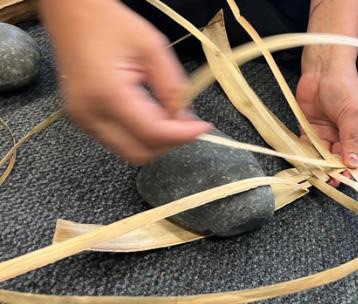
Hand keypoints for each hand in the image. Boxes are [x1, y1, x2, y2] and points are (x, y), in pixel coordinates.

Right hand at [41, 0, 211, 164]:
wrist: (71, 14)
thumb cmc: (110, 23)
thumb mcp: (152, 47)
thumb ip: (172, 86)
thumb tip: (184, 118)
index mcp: (107, 93)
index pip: (152, 133)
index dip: (182, 135)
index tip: (203, 127)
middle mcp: (90, 114)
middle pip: (139, 153)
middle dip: (168, 143)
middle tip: (186, 124)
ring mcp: (82, 120)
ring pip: (128, 151)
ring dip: (153, 141)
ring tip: (168, 116)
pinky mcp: (81, 119)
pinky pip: (117, 140)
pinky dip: (138, 135)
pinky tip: (150, 114)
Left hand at [296, 53, 357, 186]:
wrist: (323, 68)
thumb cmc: (344, 86)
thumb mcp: (352, 114)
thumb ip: (350, 139)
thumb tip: (352, 163)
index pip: (357, 156)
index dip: (351, 168)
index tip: (345, 177)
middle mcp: (342, 135)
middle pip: (338, 159)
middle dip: (334, 170)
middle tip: (329, 180)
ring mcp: (325, 133)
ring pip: (322, 155)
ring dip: (319, 166)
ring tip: (316, 175)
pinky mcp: (308, 128)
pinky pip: (307, 146)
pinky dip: (305, 155)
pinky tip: (304, 163)